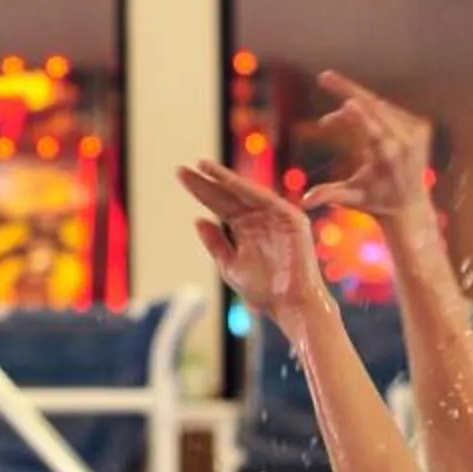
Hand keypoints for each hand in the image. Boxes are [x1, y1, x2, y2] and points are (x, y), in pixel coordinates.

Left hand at [176, 160, 326, 326]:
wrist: (291, 305)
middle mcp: (260, 218)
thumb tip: (198, 220)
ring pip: (245, 193)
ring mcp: (276, 216)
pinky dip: (246, 189)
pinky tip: (227, 181)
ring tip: (203, 167)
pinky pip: (266, 199)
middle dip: (206, 182)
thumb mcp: (230, 265)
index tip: (181, 175)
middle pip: (228, 195)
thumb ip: (215, 243)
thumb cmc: (265, 290)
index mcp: (246, 228)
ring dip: (224, 178)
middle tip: (181, 170)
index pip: (219, 204)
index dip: (201, 190)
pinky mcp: (291, 218)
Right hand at [302, 69, 434, 226]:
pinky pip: (388, 109)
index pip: (373, 134)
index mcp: (388, 159)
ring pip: (379, 106)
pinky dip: (368, 109)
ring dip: (352, 107)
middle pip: (374, 108)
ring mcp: (417, 131)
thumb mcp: (352, 198)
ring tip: (328, 121)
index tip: (348, 103)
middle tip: (324, 76)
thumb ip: (329, 195)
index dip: (359, 118)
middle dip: (347, 90)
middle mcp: (405, 142)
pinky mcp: (421, 125)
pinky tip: (350, 117)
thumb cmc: (376, 201)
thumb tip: (304, 202)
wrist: (411, 205)